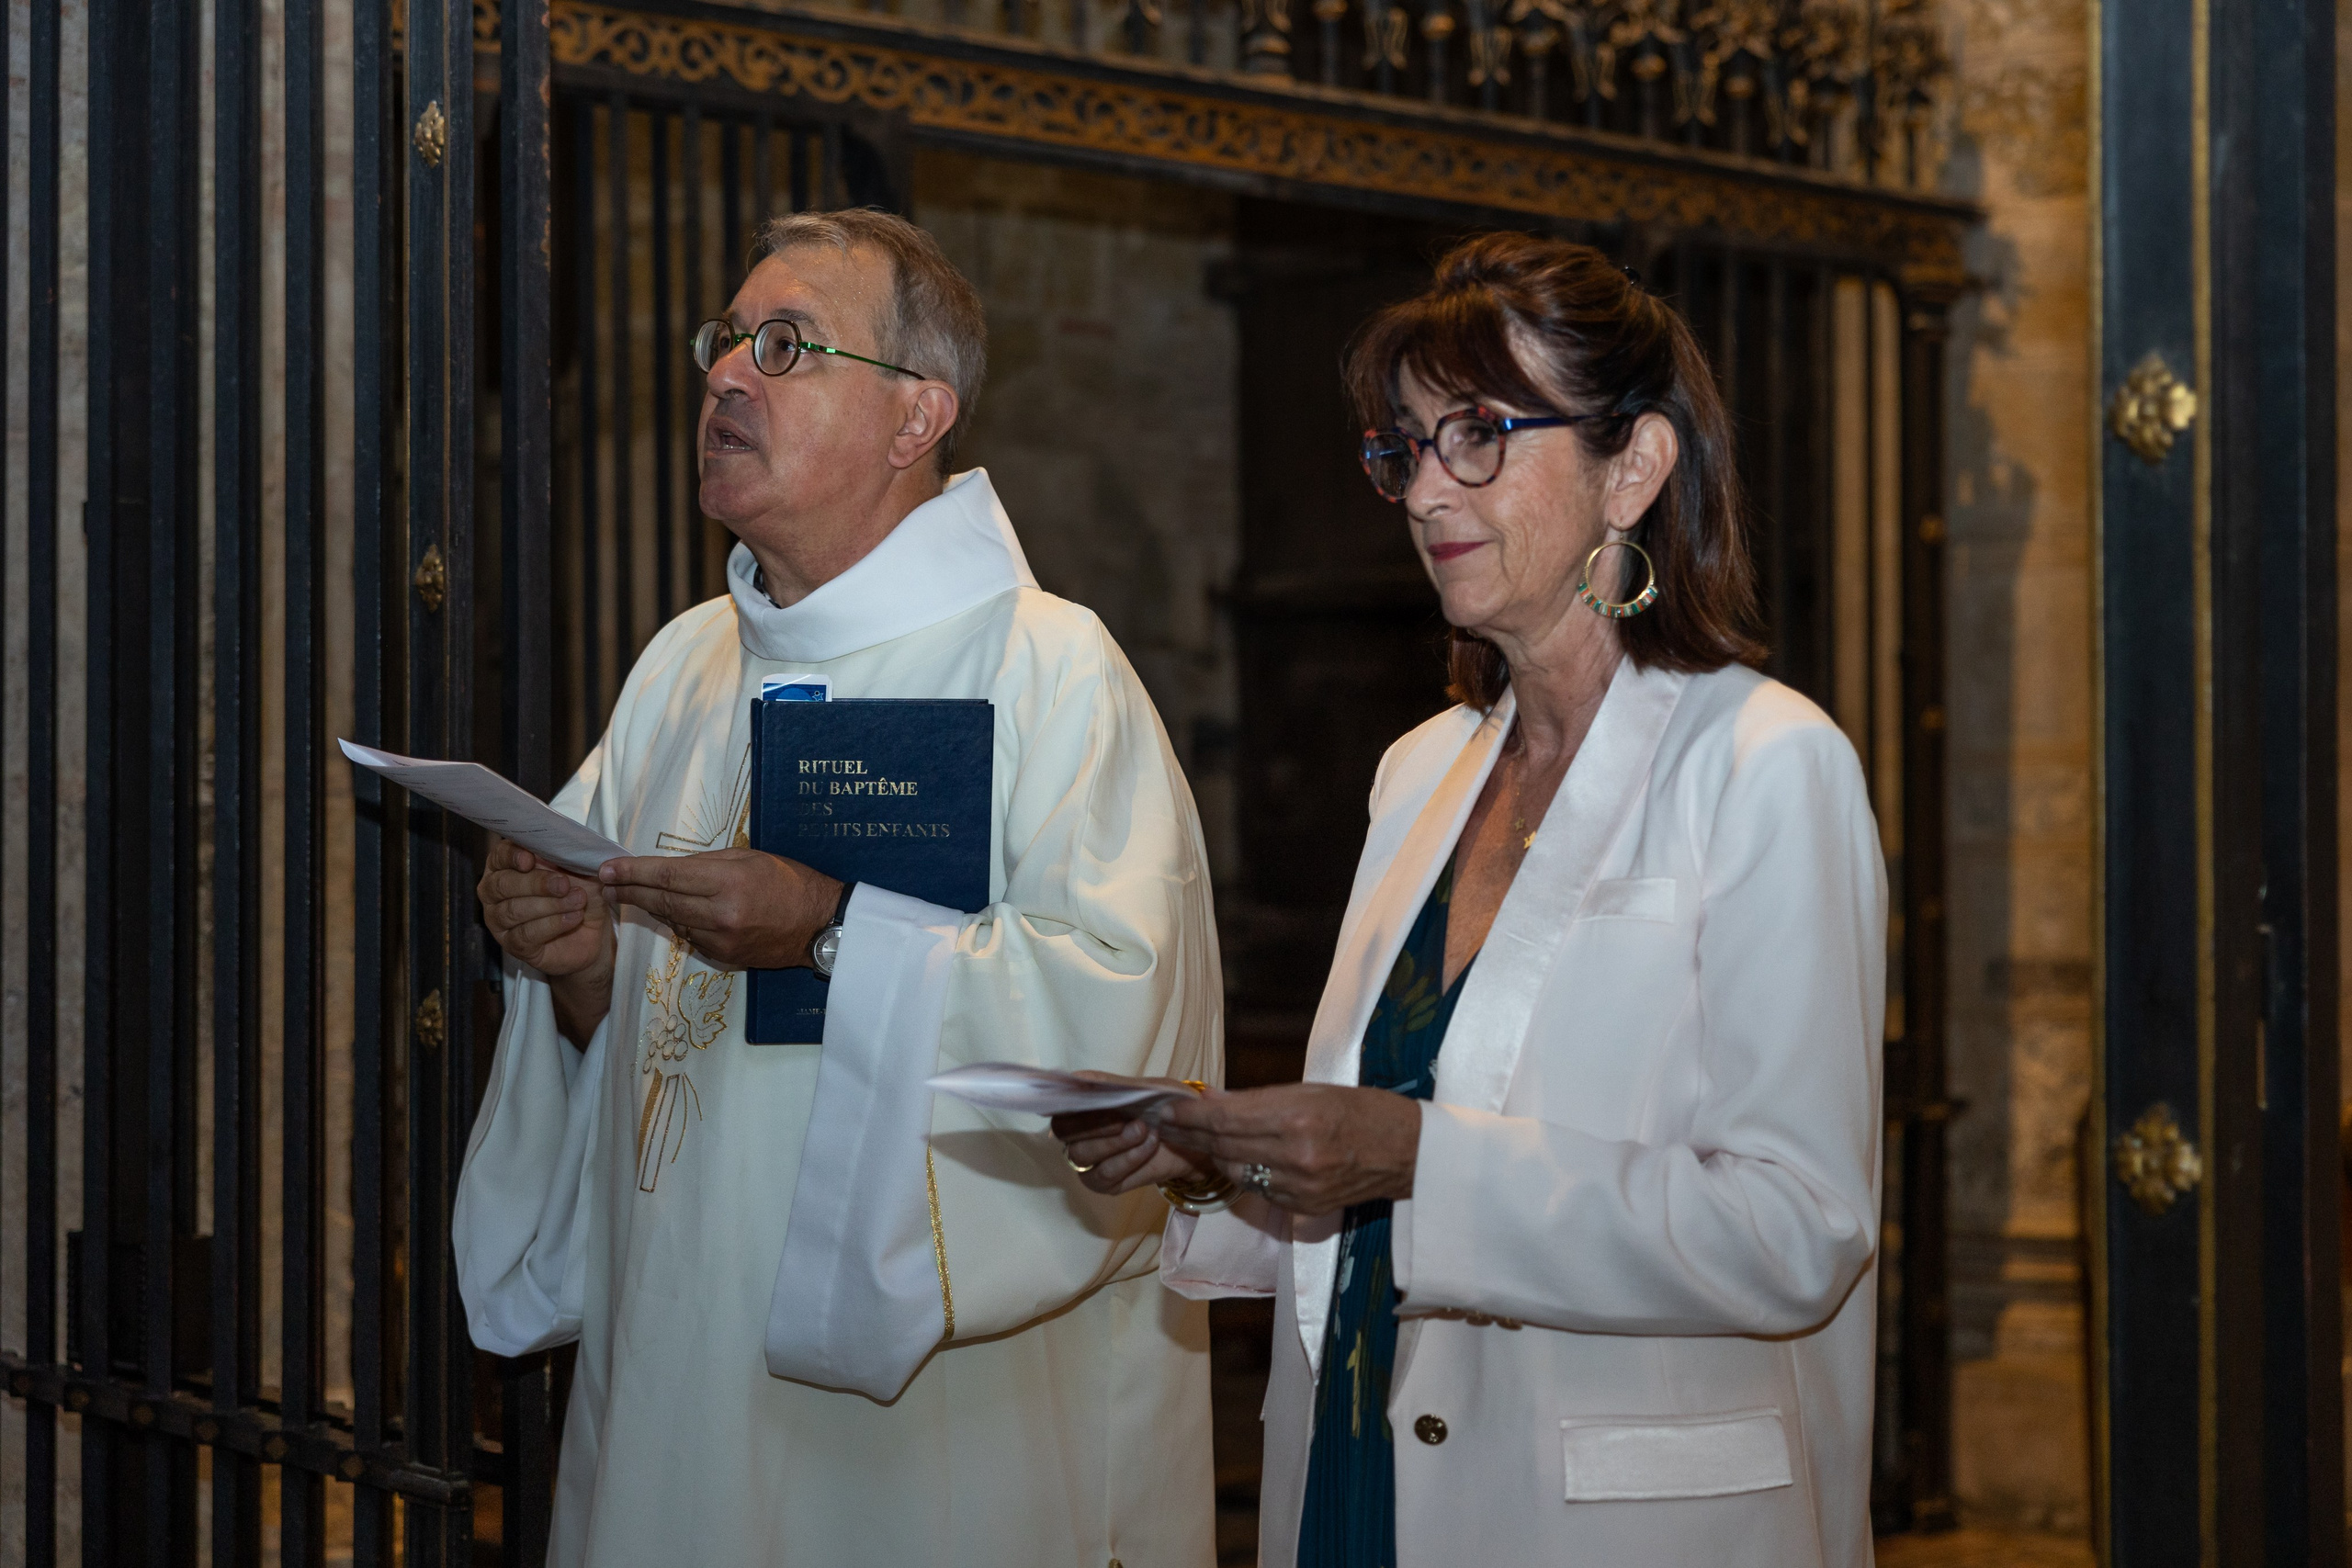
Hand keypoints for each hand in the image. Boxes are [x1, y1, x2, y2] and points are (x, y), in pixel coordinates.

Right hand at [477, 837, 614, 1046]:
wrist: (597, 944)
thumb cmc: (588, 900)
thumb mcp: (583, 873)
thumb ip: (571, 859)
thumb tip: (571, 846)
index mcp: (508, 869)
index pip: (498, 855)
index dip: (510, 854)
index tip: (530, 854)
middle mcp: (496, 896)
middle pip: (502, 885)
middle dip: (536, 883)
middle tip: (566, 882)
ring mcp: (502, 925)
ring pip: (512, 911)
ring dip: (548, 904)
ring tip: (577, 901)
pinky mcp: (517, 951)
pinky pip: (526, 936)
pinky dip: (552, 924)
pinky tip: (574, 917)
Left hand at [598, 847, 841, 970]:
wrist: (819, 925)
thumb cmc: (790, 882)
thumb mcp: (751, 858)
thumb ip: (708, 863)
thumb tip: (669, 868)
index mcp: (729, 884)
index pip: (668, 877)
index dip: (634, 872)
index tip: (608, 868)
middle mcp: (720, 915)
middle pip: (662, 901)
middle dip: (629, 891)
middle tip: (605, 882)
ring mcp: (721, 941)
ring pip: (673, 920)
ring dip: (650, 906)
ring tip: (629, 893)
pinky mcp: (723, 958)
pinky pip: (690, 936)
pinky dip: (677, 921)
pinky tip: (669, 911)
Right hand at [1051, 1101, 1220, 1196]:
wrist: (1190, 1138)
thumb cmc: (1162, 1106)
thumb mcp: (1143, 1088)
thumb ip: (1109, 1084)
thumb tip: (1077, 1079)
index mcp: (1081, 1107)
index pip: (1058, 1106)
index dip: (1067, 1102)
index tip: (1087, 1097)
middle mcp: (1077, 1135)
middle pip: (1065, 1132)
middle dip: (1094, 1124)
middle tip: (1124, 1119)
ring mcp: (1089, 1161)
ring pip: (1082, 1154)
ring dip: (1115, 1143)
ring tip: (1144, 1130)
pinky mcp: (1103, 1183)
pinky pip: (1105, 1175)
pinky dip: (1128, 1159)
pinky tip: (1150, 1146)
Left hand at [1154, 1083, 1421, 1216]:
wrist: (1407, 1152)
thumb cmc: (1362, 1110)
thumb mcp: (1311, 1091)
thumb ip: (1260, 1101)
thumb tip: (1213, 1101)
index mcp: (1298, 1118)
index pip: (1225, 1119)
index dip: (1190, 1115)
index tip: (1167, 1109)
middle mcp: (1295, 1157)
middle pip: (1224, 1146)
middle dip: (1192, 1134)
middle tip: (1168, 1123)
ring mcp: (1299, 1188)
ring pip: (1236, 1171)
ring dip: (1215, 1154)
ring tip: (1197, 1138)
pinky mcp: (1303, 1209)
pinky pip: (1258, 1190)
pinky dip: (1245, 1172)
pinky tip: (1238, 1158)